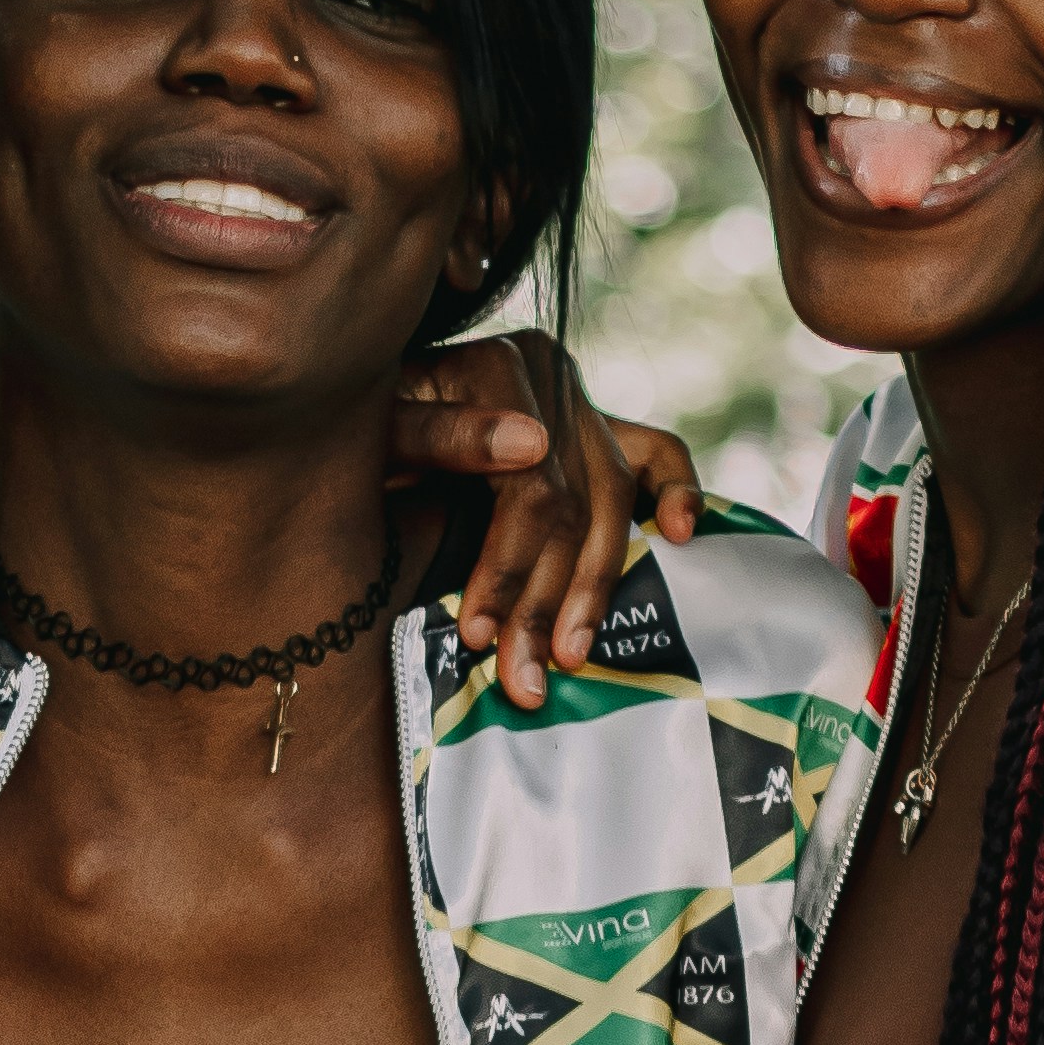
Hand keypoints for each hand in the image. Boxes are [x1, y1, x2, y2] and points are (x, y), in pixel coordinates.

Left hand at [396, 328, 704, 712]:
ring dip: (597, 585)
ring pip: (614, 499)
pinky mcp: (597, 429)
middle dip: (547, 600)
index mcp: (500, 367)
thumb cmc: (359, 425)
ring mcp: (579, 403)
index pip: (531, 483)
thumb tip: (529, 446)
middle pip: (574, 503)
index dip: (508, 565)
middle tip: (523, 677)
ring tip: (571, 655)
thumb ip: (441, 433)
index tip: (476, 633)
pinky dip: (678, 489)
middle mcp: (550, 380)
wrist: (360, 407)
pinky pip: (655, 452)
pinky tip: (685, 535)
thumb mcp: (375, 429)